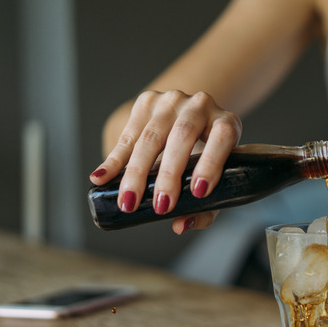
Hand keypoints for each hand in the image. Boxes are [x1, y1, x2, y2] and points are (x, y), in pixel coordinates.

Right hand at [89, 90, 241, 233]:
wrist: (191, 121)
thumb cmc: (207, 159)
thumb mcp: (215, 179)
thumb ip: (206, 207)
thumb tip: (181, 225)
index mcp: (226, 122)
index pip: (222, 136)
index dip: (211, 163)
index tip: (198, 192)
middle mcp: (201, 105)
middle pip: (182, 136)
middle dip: (169, 174)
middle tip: (160, 206)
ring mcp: (172, 100)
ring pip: (151, 136)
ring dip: (137, 172)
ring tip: (128, 201)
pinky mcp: (147, 102)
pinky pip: (128, 135)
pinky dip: (114, 159)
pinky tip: (101, 177)